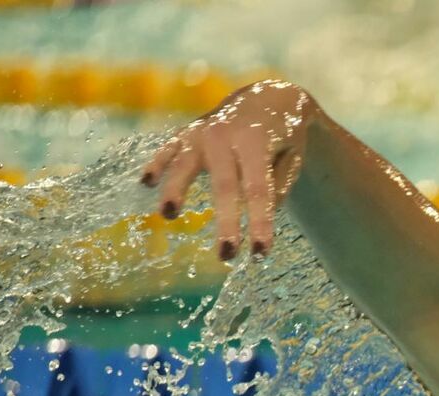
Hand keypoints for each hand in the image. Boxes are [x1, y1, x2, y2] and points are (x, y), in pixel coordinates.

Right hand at [140, 79, 316, 259]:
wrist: (268, 97)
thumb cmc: (284, 138)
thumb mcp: (293, 157)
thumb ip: (279, 184)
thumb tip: (262, 212)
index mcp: (258, 142)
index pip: (259, 190)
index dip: (259, 222)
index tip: (260, 252)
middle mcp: (227, 135)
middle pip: (224, 185)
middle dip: (225, 221)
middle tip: (226, 255)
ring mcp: (203, 132)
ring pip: (185, 163)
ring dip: (175, 189)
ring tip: (168, 215)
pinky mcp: (186, 133)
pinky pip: (168, 149)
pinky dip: (156, 164)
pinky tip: (145, 182)